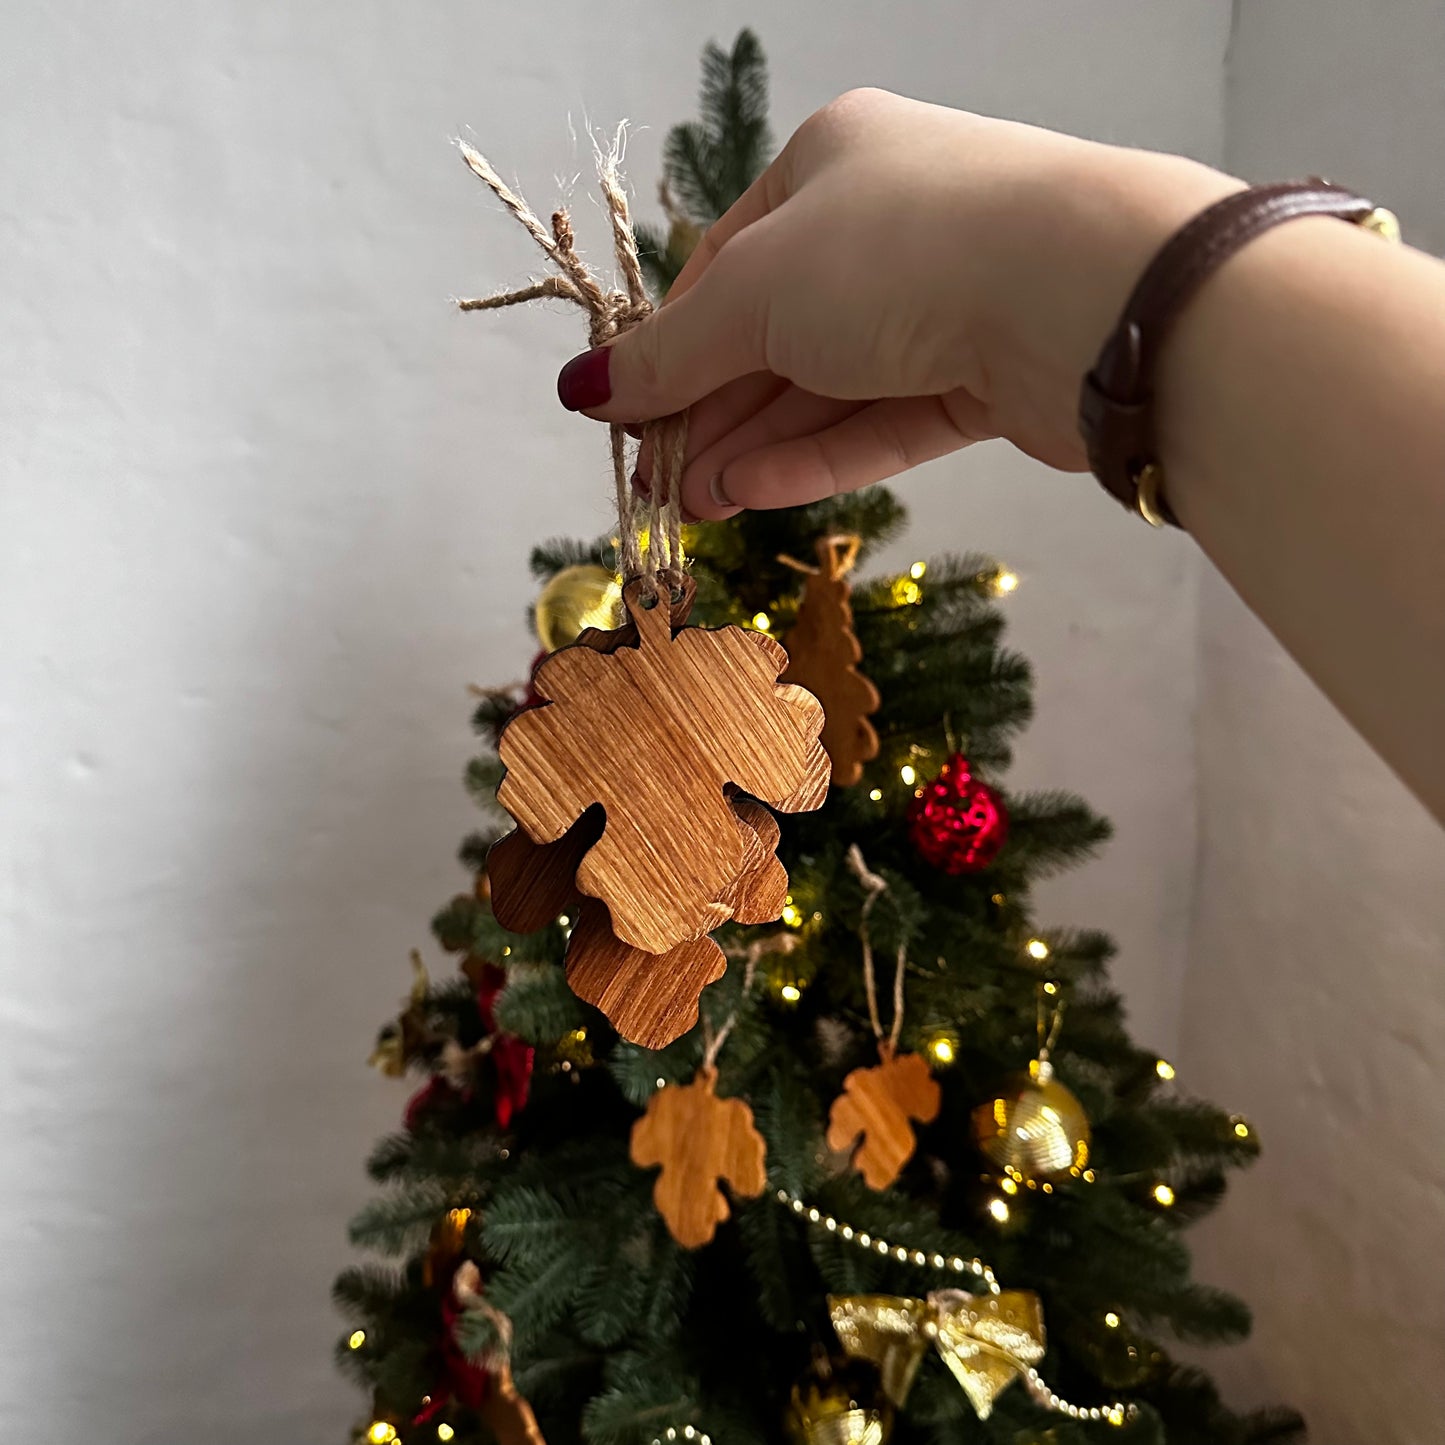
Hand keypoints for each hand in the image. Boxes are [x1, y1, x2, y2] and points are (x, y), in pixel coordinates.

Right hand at [556, 89, 1237, 518]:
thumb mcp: (755, 296)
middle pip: (774, 333)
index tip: (622, 413)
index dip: (669, 343)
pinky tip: (756, 494)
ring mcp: (943, 302)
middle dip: (711, 411)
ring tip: (696, 506)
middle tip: (658, 484)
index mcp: (830, 165)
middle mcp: (888, 225)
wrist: (1079, 290)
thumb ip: (670, 353)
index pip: (726, 263)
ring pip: (830, 385)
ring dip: (757, 445)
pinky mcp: (986, 375)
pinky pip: (885, 419)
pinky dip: (821, 457)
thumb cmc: (899, 252)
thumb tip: (582, 388)